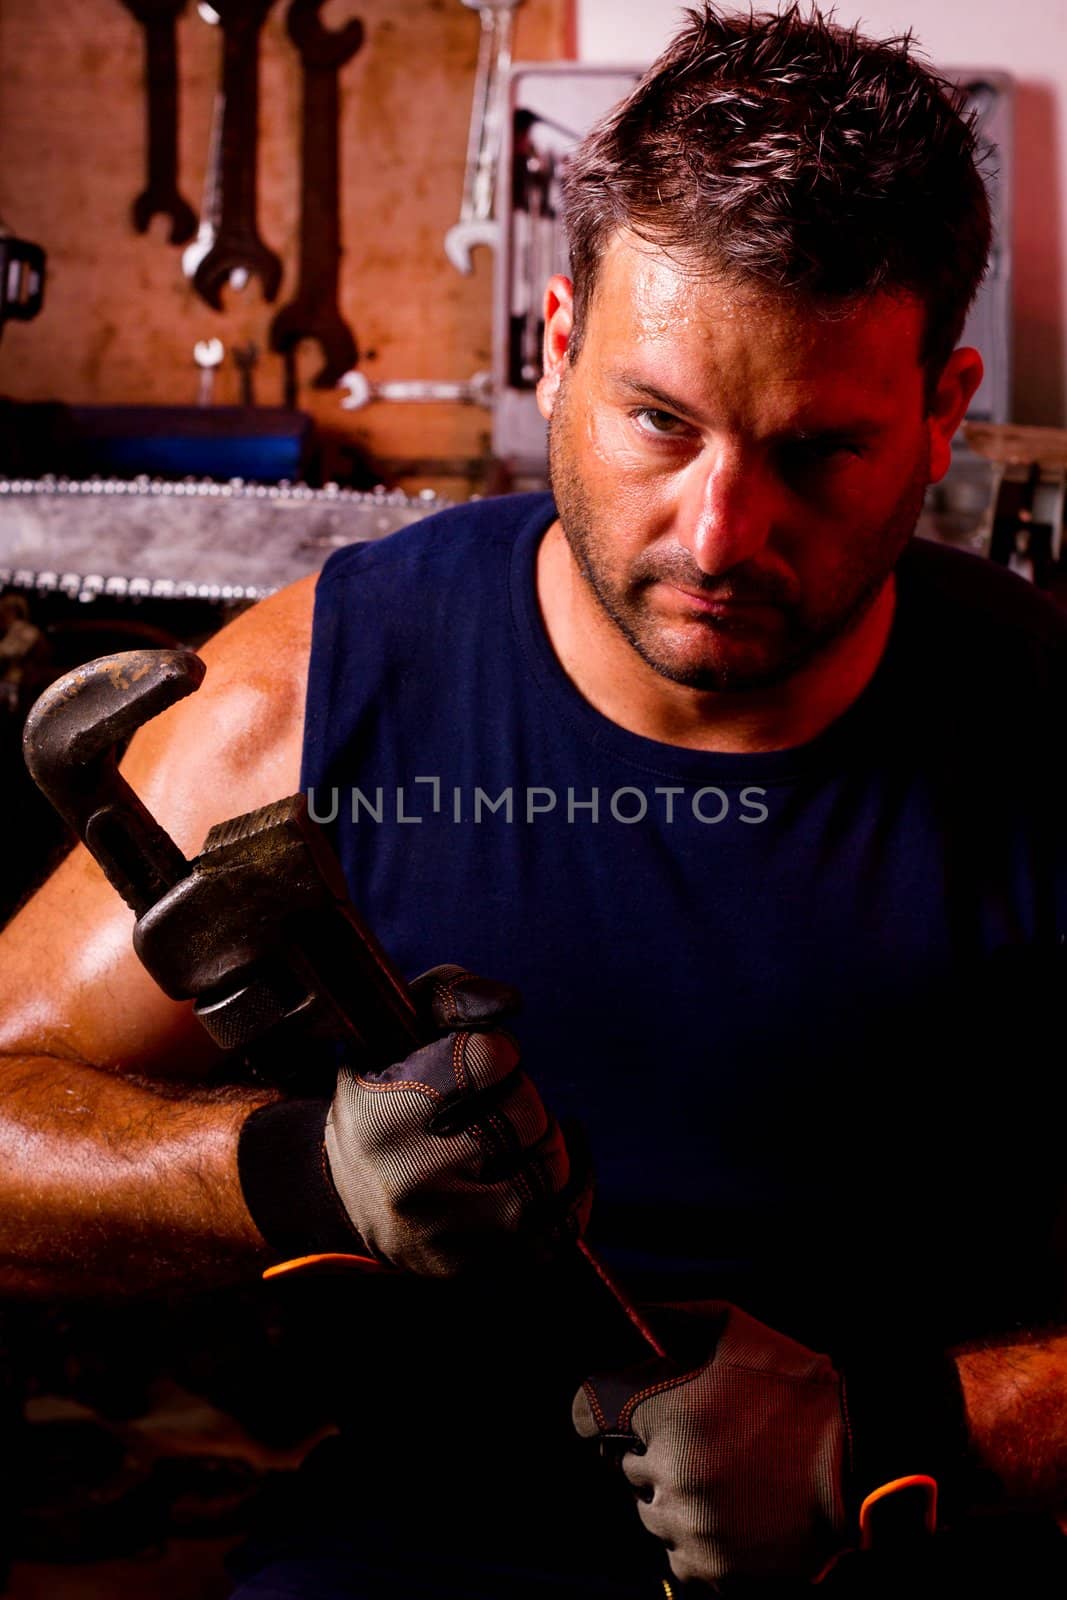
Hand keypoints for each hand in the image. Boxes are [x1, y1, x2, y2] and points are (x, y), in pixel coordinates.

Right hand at [324, 964, 589, 1274]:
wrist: (343, 1190)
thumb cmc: (386, 1092)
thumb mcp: (397, 1031)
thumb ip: (452, 998)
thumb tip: (508, 1003)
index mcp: (384, 1114)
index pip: (491, 1057)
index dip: (499, 1052)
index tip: (479, 1064)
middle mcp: (409, 1180)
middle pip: (527, 1115)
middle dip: (522, 1100)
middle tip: (494, 1105)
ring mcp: (442, 1233)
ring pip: (548, 1174)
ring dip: (546, 1146)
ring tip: (515, 1140)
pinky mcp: (471, 1268)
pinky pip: (557, 1229)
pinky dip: (572, 1194)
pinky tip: (551, 1170)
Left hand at [574, 1301, 847, 1587]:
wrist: (864, 1457)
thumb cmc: (796, 1387)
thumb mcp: (731, 1328)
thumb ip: (669, 1318)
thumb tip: (628, 1313)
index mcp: (665, 1416)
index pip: (587, 1414)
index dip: (604, 1407)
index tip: (626, 1410)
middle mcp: (671, 1477)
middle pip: (627, 1468)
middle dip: (655, 1450)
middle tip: (706, 1439)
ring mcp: (695, 1531)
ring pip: (653, 1515)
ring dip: (677, 1496)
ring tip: (728, 1476)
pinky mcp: (720, 1572)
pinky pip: (681, 1559)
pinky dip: (699, 1541)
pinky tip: (736, 1513)